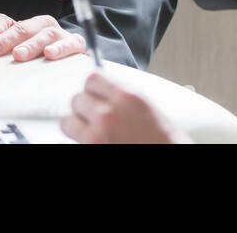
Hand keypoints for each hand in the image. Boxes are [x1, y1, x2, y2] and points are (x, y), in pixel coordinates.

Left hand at [0, 13, 85, 61]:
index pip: (18, 28)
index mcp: (34, 25)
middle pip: (38, 31)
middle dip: (26, 42)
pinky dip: (68, 49)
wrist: (56, 68)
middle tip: (16, 54)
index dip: (5, 37)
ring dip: (51, 45)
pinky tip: (57, 56)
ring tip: (46, 53)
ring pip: (57, 37)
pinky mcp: (78, 51)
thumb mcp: (8, 38)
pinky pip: (77, 47)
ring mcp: (65, 39)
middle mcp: (50, 29)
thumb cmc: (27, 51)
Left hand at [61, 71, 191, 143]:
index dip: (92, 88)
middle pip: (77, 98)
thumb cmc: (163, 140)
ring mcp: (98, 132)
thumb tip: (103, 91)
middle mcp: (109, 112)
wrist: (169, 158)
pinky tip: (92, 142)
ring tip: (90, 131)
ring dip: (77, 125)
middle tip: (93, 116)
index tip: (94, 93)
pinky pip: (71, 138)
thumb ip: (122, 97)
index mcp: (127, 96)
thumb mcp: (146, 108)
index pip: (92, 78)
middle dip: (84, 107)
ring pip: (67, 120)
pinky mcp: (91, 146)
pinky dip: (78, 140)